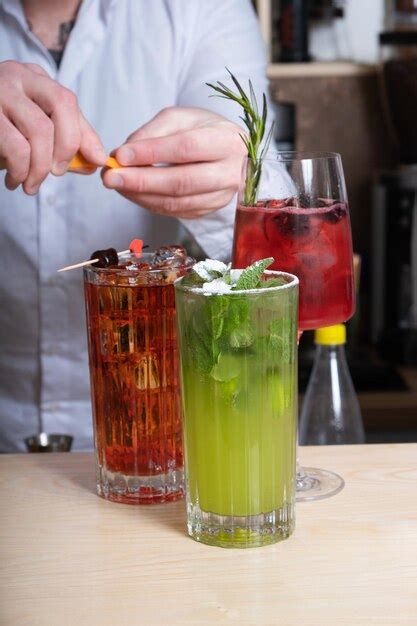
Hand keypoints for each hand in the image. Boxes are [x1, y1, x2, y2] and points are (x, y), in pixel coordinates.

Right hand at [0, 61, 106, 193]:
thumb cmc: (3, 134)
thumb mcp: (36, 132)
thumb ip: (68, 141)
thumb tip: (98, 159)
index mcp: (33, 78)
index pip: (67, 101)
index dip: (83, 135)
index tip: (92, 164)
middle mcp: (15, 76)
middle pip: (59, 106)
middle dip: (65, 148)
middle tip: (56, 174)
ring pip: (38, 129)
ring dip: (40, 167)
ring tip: (29, 185)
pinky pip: (15, 145)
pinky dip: (20, 170)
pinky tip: (14, 180)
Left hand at [102, 107, 245, 218]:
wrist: (231, 153)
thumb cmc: (205, 130)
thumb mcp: (182, 118)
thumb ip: (153, 132)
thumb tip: (123, 155)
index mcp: (227, 142)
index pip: (186, 149)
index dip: (151, 153)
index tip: (121, 155)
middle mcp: (229, 173)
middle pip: (181, 182)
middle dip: (141, 181)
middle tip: (110, 178)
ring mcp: (221, 197)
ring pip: (176, 203)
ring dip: (141, 196)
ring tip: (116, 184)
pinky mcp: (209, 211)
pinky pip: (175, 212)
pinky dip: (150, 204)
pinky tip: (133, 193)